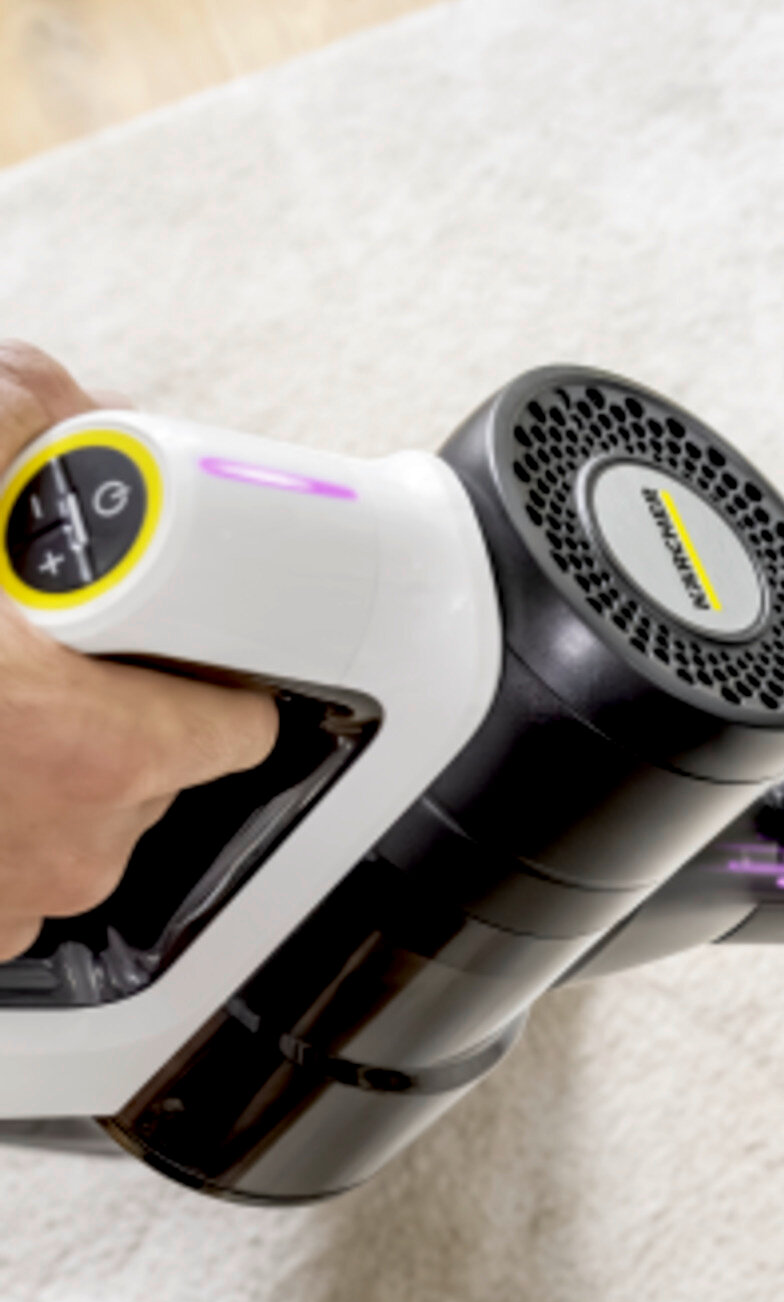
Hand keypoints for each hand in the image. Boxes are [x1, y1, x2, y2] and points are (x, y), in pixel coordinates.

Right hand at [0, 342, 278, 959]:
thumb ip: (12, 417)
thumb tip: (61, 402)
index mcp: (101, 751)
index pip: (242, 724)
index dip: (209, 665)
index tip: (177, 630)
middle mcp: (76, 844)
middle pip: (161, 766)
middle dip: (114, 701)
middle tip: (48, 643)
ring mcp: (16, 899)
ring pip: (85, 816)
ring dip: (47, 760)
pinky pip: (15, 864)